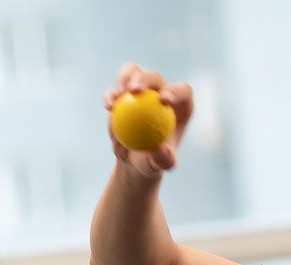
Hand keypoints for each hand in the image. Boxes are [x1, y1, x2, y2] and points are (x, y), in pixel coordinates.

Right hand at [103, 63, 193, 178]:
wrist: (134, 158)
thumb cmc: (153, 161)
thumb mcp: (160, 165)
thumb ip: (164, 159)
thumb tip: (160, 149)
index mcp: (180, 105)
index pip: (182, 91)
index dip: (175, 91)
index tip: (163, 101)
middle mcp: (162, 91)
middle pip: (154, 77)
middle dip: (144, 79)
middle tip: (133, 91)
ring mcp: (142, 89)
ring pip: (133, 74)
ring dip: (123, 81)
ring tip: (117, 98)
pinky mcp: (124, 92)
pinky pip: (116, 89)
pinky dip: (111, 96)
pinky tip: (108, 106)